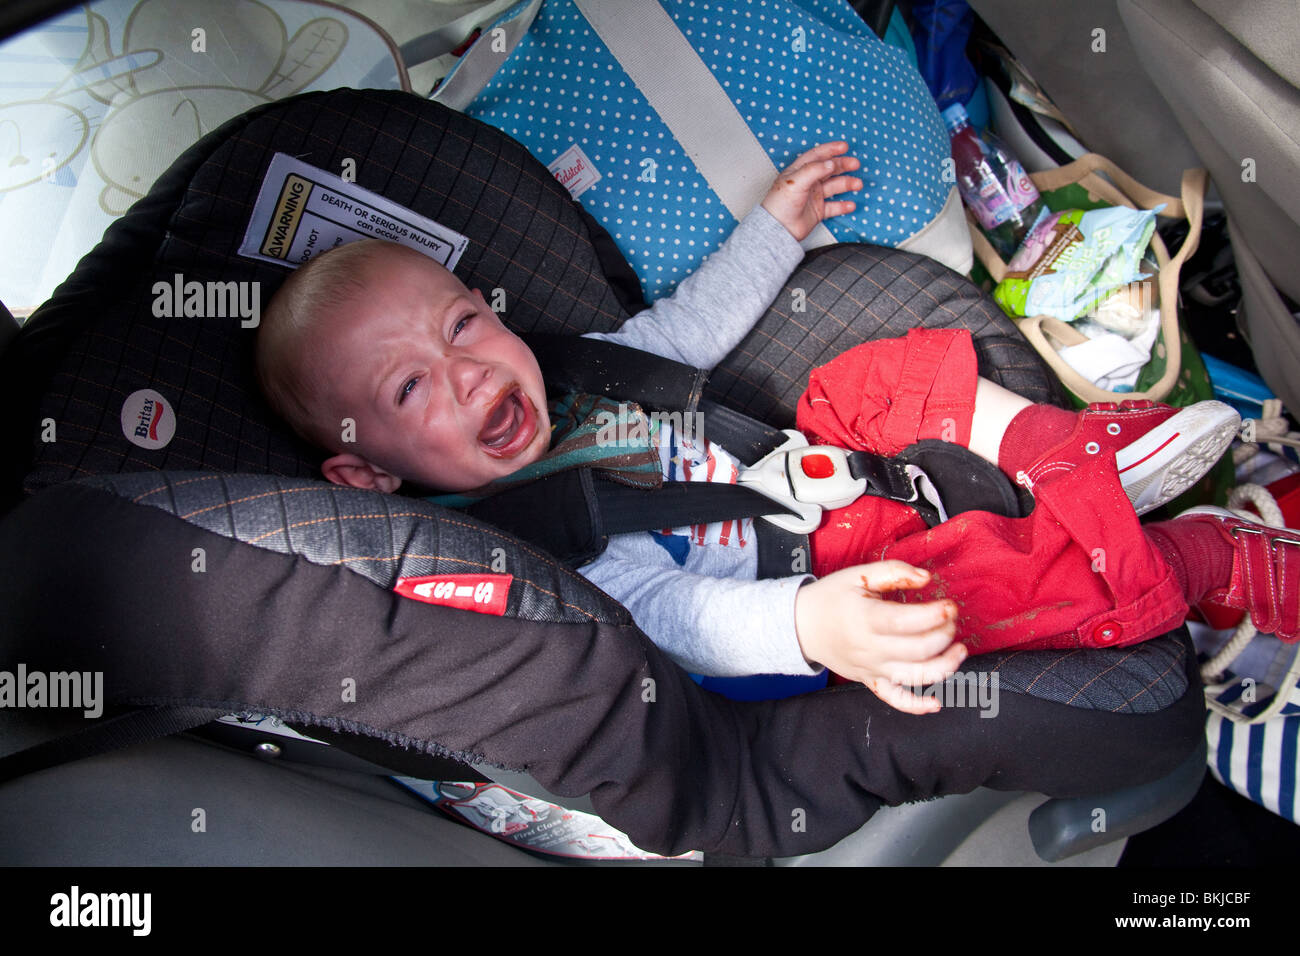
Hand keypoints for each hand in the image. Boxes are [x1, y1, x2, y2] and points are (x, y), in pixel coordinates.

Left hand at [760, 141, 862, 240]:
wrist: (778, 229)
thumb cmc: (780, 205)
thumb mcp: (795, 182)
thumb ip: (814, 170)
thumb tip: (831, 162)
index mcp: (799, 171)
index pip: (816, 155)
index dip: (830, 149)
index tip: (844, 146)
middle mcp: (808, 182)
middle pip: (829, 169)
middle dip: (843, 165)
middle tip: (855, 164)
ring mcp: (813, 196)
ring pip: (834, 187)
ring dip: (847, 184)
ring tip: (858, 184)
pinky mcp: (818, 211)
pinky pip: (834, 206)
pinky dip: (843, 205)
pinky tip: (851, 205)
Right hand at [794, 560, 966, 713]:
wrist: (801, 626)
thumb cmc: (831, 598)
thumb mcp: (858, 575)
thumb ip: (894, 572)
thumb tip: (926, 578)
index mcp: (866, 619)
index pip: (908, 622)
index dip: (935, 615)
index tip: (949, 606)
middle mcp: (870, 648)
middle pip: (918, 649)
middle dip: (944, 635)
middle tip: (951, 621)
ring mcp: (872, 669)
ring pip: (915, 677)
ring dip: (945, 667)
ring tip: (959, 651)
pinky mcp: (871, 681)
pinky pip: (895, 700)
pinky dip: (917, 706)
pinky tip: (937, 702)